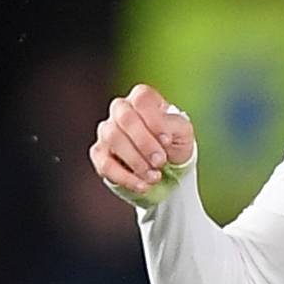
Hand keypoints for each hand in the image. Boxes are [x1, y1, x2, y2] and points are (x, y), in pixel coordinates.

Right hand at [91, 83, 196, 198]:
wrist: (166, 168)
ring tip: (155, 176)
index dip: (154, 120)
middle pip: (125, 117)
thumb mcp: (183, 132)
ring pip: (112, 138)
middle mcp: (121, 111)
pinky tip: (143, 185)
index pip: (142, 99)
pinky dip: (126, 178)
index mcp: (142, 99)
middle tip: (160, 161)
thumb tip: (162, 137)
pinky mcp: (100, 154)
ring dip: (136, 161)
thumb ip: (174, 126)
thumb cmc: (173, 143)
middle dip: (144, 142)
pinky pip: (105, 163)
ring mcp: (107, 131)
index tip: (167, 140)